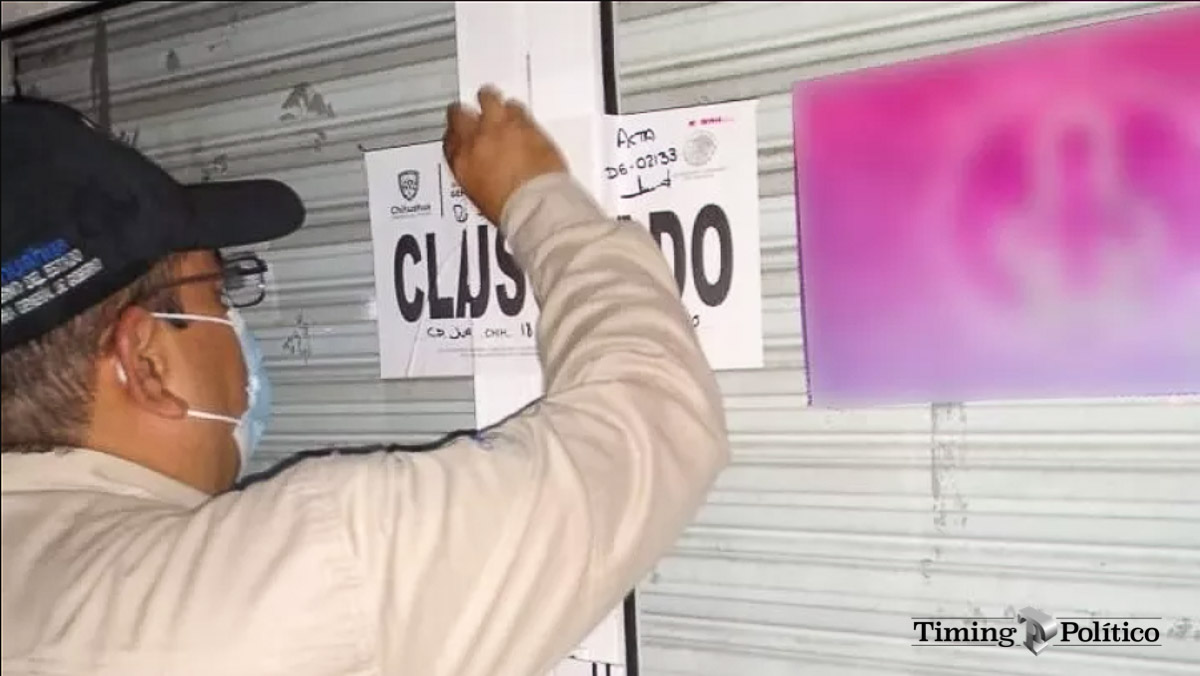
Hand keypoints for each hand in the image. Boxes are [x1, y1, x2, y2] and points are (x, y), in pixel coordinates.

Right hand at [442, 86, 567, 224]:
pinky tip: (521, 118)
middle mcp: (475, 139)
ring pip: (489, 98)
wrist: (535, 204)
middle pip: (461, 112)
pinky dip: (517, 111)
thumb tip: (482, 169)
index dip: (456, 133)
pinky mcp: (525, 122)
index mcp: (461, 161)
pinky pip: (516, 106)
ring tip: (501, 108)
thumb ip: (476, 172)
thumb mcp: (480, 194)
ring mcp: (500, 127)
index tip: (462, 132)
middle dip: (469, 111)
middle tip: (477, 113)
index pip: (449, 138)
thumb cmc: (510, 208)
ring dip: (494, 102)